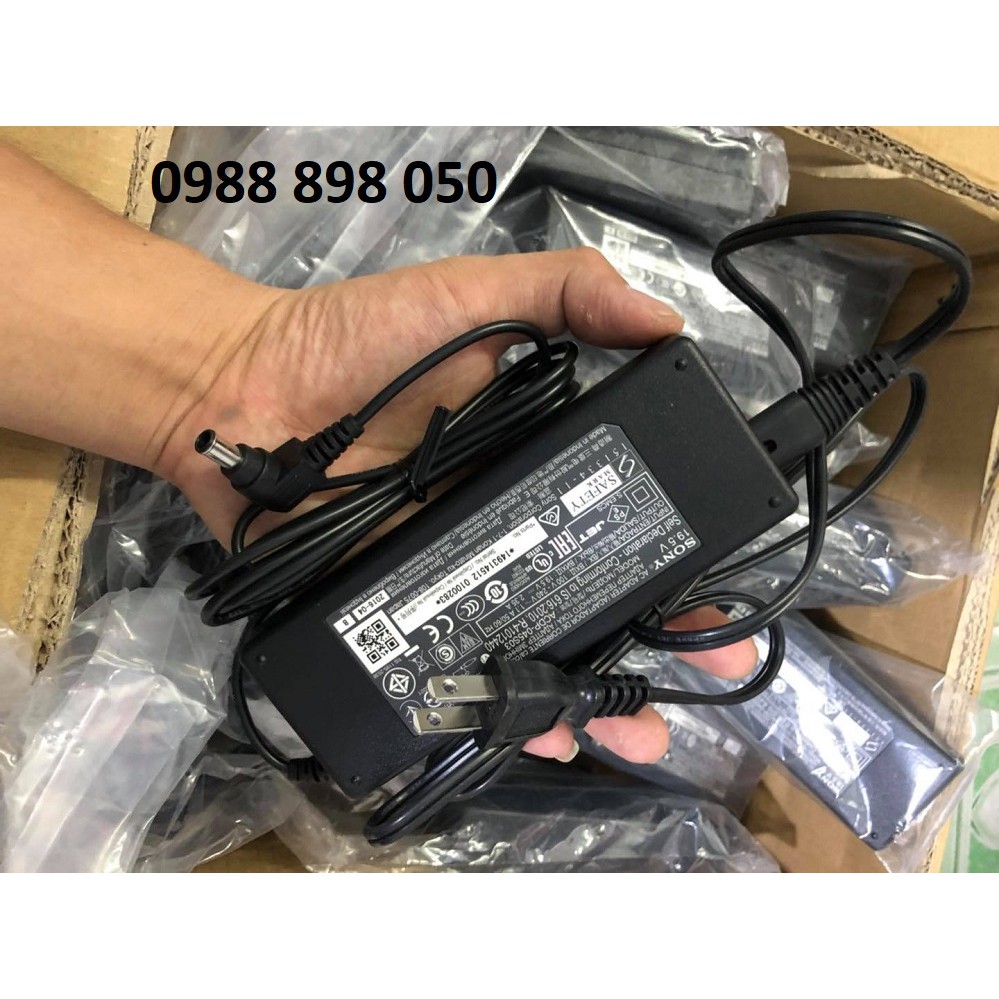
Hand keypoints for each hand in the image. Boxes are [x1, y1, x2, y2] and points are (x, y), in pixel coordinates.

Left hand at [156, 248, 758, 764]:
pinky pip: (462, 666)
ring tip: (646, 728)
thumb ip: (565, 292)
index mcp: (538, 456)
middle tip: (714, 662)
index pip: (627, 503)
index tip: (728, 573)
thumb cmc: (360, 339)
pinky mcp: (405, 609)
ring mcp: (461, 572)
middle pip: (599, 583)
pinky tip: (547, 732)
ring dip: (599, 690)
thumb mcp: (472, 294)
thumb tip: (668, 322)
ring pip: (542, 641)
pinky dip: (505, 705)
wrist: (245, 394)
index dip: (681, 538)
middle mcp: (511, 521)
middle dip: (664, 630)